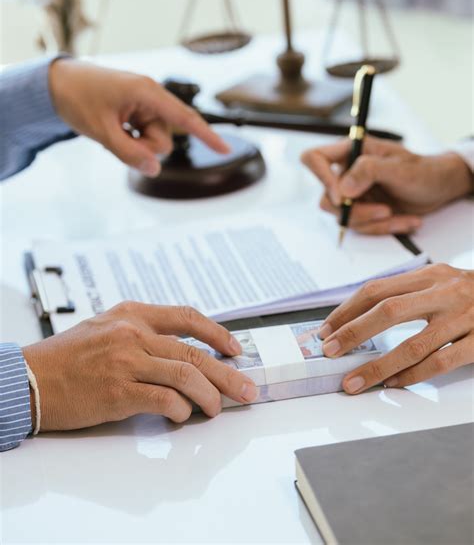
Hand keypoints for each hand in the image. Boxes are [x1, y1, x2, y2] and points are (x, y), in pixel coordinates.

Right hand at [22, 303, 257, 430]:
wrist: (30, 378)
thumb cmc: (66, 356)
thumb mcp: (105, 326)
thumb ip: (141, 332)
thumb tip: (180, 352)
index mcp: (132, 314)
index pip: (187, 317)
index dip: (218, 333)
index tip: (235, 349)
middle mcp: (133, 333)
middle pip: (194, 352)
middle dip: (227, 373)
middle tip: (246, 388)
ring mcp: (126, 361)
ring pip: (186, 375)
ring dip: (210, 396)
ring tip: (217, 408)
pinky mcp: (118, 392)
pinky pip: (164, 399)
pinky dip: (181, 409)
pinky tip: (183, 415)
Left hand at [49, 58, 228, 176]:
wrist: (56, 83)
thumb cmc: (78, 97)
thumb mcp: (102, 130)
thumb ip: (129, 153)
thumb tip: (154, 169)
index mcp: (147, 92)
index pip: (185, 118)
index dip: (207, 135)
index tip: (226, 149)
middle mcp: (150, 96)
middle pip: (164, 139)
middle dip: (143, 146)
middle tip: (116, 137)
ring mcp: (144, 105)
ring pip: (153, 141)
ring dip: (134, 144)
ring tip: (111, 130)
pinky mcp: (137, 111)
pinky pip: (143, 135)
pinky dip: (130, 138)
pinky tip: (113, 128)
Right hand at [301, 136, 472, 233]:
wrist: (439, 188)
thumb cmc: (423, 170)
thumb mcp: (399, 168)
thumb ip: (369, 171)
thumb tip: (343, 188)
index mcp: (350, 152)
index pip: (315, 158)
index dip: (321, 178)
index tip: (342, 197)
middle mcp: (346, 172)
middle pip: (328, 198)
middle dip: (356, 211)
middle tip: (384, 211)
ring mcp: (353, 193)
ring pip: (344, 217)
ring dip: (373, 222)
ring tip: (398, 214)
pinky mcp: (362, 211)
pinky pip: (361, 227)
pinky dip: (383, 228)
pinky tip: (404, 220)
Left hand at [317, 264, 473, 391]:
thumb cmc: (473, 293)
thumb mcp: (440, 281)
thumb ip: (407, 293)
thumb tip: (358, 316)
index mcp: (429, 275)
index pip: (376, 289)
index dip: (347, 310)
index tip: (325, 330)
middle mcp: (444, 292)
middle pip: (388, 310)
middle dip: (353, 333)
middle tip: (329, 352)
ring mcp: (464, 317)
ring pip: (413, 344)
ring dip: (378, 365)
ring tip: (355, 381)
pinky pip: (442, 361)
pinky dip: (414, 375)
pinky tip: (395, 384)